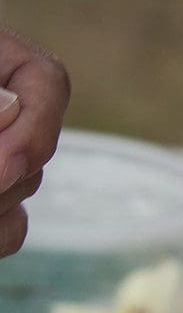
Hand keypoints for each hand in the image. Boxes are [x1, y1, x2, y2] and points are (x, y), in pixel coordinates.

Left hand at [0, 25, 68, 256]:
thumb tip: (12, 108)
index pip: (47, 80)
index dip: (38, 123)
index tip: (4, 166)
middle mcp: (2, 109)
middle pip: (37, 141)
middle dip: (9, 173)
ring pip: (27, 187)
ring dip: (2, 204)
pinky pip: (12, 225)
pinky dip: (1, 233)